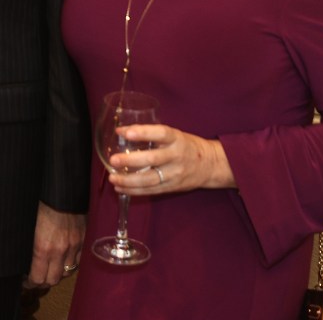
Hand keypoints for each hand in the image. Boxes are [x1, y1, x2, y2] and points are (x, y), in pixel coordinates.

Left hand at [26, 202, 84, 287]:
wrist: (60, 188)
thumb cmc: (40, 203)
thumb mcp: (27, 225)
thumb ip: (28, 245)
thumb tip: (22, 258)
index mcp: (43, 247)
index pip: (38, 279)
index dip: (30, 283)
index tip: (25, 281)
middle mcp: (60, 250)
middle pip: (53, 280)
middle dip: (43, 282)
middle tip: (36, 278)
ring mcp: (74, 245)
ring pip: (67, 272)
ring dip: (58, 273)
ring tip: (50, 268)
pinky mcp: (83, 238)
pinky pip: (78, 260)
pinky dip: (71, 263)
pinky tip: (64, 259)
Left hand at [106, 122, 234, 194]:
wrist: (210, 165)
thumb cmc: (186, 146)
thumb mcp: (174, 135)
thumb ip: (152, 134)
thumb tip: (120, 132)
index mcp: (176, 139)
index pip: (160, 133)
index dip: (143, 132)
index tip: (125, 132)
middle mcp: (176, 156)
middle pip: (153, 159)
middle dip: (131, 161)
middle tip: (113, 160)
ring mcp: (175, 174)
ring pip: (150, 179)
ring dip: (129, 181)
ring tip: (113, 178)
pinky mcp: (173, 187)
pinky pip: (152, 191)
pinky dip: (134, 191)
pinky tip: (120, 188)